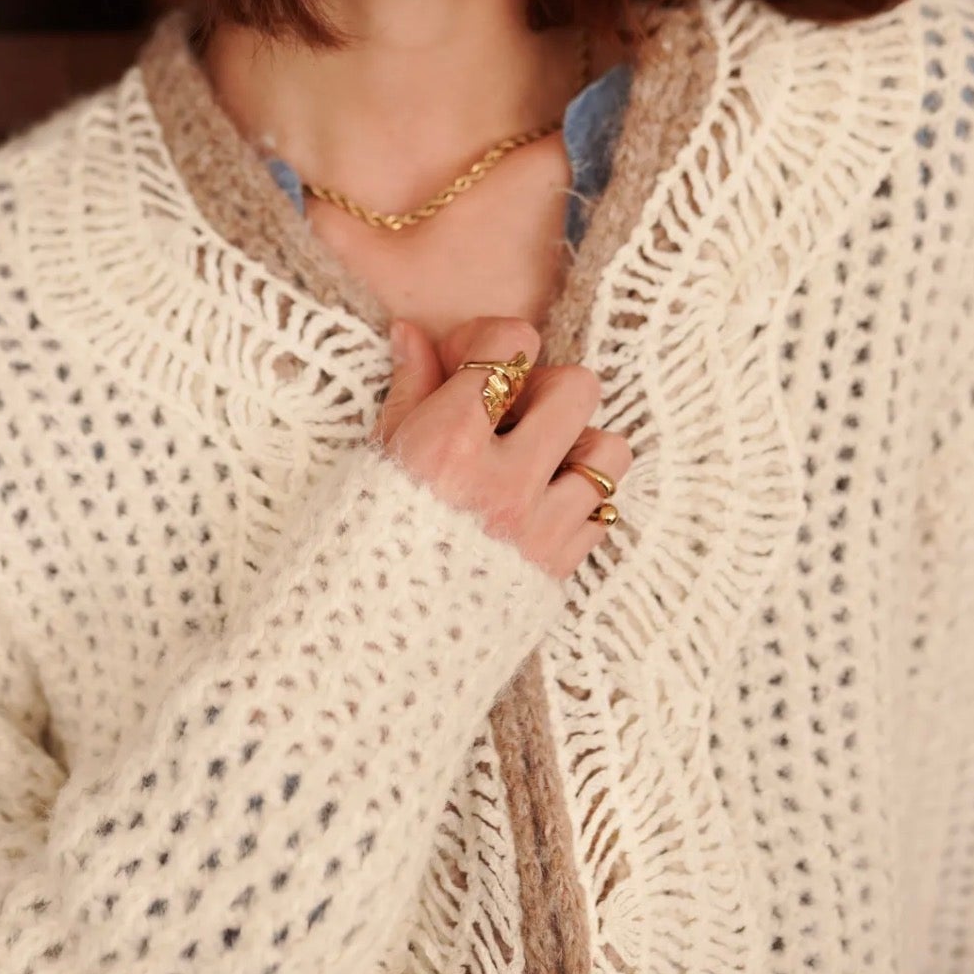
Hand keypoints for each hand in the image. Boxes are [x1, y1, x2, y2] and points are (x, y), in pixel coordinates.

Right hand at [374, 314, 631, 583]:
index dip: (492, 340)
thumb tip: (413, 334)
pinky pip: (604, 509)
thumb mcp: (379, 455)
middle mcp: (501, 480)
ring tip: (538, 460)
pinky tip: (540, 503)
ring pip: (609, 449)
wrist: (369, 640)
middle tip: (510, 414)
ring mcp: (537, 526)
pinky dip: (579, 500)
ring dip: (577, 446)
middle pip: (577, 387)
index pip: (511, 343)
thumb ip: (409, 389)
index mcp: (448, 443)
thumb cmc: (364, 539)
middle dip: (544, 388)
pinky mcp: (558, 566)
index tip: (467, 365)